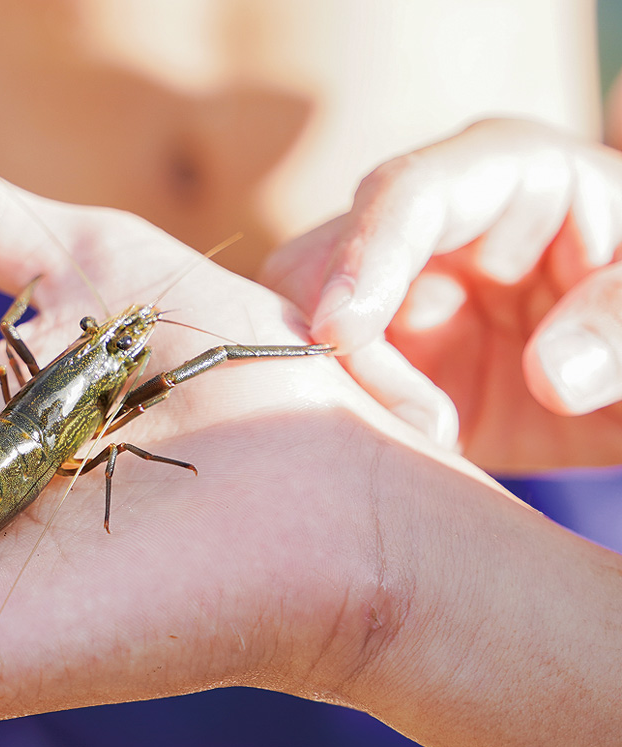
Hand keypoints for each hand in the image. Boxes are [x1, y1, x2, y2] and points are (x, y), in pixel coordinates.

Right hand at [265, 118, 621, 472]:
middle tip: (414, 425)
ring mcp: (398, 296)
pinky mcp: (385, 362)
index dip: (364, 255)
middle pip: (323, 263)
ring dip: (337, 392)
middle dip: (336, 343)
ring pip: (304, 329)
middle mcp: (431, 228)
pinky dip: (346, 424)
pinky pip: (329, 388)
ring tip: (425, 447)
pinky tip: (398, 461)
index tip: (339, 333)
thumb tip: (552, 376)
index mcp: (505, 175)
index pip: (409, 194)